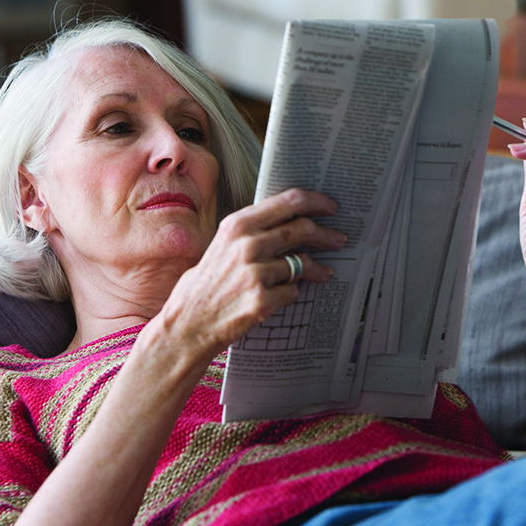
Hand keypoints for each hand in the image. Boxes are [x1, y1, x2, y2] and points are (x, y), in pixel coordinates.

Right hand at [154, 188, 345, 360]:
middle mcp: (247, 245)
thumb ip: (251, 231)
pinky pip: (292, 292)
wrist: (187, 324)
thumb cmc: (205, 285)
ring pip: (302, 263)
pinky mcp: (262, 300)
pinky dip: (291, 294)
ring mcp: (255, 273)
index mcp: (237, 225)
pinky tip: (283, 297)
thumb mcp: (221, 246)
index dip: (315, 201)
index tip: (330, 206)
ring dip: (317, 269)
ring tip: (323, 273)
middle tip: (339, 239)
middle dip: (326, 234)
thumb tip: (289, 221)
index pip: (288, 201)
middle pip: (302, 229)